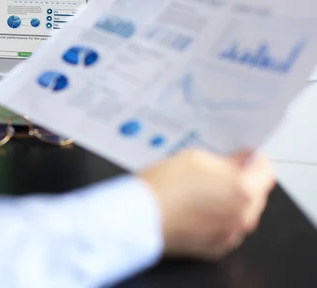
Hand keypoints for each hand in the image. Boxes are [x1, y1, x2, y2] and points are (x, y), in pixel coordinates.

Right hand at [138, 148, 275, 259]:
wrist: (139, 214)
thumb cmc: (163, 186)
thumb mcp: (196, 157)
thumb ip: (226, 160)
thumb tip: (239, 162)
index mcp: (244, 191)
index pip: (266, 170)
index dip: (253, 160)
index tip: (243, 157)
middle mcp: (242, 217)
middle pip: (255, 194)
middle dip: (241, 181)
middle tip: (216, 172)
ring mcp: (229, 235)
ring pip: (240, 213)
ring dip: (228, 201)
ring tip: (200, 191)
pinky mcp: (213, 248)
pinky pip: (225, 229)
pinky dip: (216, 219)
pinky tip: (195, 208)